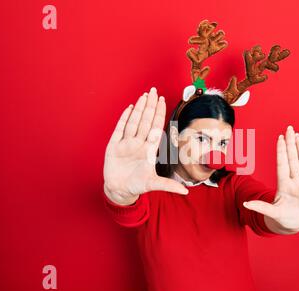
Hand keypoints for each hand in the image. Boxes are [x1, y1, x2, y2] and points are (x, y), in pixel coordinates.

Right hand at [103, 87, 188, 202]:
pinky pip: (119, 129)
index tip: (162, 101)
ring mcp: (126, 144)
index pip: (155, 127)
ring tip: (144, 96)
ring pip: (133, 122)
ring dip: (138, 109)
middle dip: (149, 106)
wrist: (119, 190)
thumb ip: (168, 186)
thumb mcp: (153, 185)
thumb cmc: (137, 186)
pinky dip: (124, 119)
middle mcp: (138, 144)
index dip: (159, 114)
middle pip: (145, 121)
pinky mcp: (113, 147)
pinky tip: (129, 108)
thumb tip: (186, 192)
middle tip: (154, 90)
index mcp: (148, 150)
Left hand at [243, 125, 298, 231]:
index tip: (280, 138)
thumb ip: (261, 208)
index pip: (282, 164)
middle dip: (291, 144)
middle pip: (293, 159)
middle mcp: (294, 181)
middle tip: (290, 129)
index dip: (281, 152)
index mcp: (283, 185)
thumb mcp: (272, 214)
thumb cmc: (283, 219)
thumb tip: (245, 204)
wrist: (297, 225)